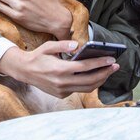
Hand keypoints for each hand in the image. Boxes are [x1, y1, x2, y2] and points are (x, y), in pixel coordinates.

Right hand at [0, 40, 119, 97]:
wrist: (24, 71)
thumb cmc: (37, 56)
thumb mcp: (48, 46)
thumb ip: (63, 45)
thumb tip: (78, 46)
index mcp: (60, 69)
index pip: (85, 67)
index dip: (100, 64)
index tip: (111, 59)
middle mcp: (62, 82)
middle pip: (90, 80)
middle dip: (105, 73)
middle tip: (115, 66)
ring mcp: (62, 90)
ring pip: (87, 88)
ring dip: (100, 80)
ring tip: (108, 71)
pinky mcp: (61, 94)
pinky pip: (79, 90)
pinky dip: (89, 84)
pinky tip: (94, 76)